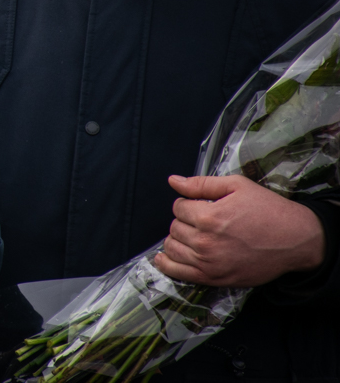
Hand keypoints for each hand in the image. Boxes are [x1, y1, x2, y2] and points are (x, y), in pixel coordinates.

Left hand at [153, 174, 324, 286]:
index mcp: (209, 216)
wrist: (295, 240)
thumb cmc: (268, 211)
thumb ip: (201, 184)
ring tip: (190, 235)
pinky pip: (178, 273)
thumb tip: (173, 181)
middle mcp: (205, 242)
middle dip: (184, 221)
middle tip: (201, 220)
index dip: (186, 203)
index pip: (178, 207)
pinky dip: (167, 265)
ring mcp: (208, 263)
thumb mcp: (237, 186)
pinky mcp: (214, 278)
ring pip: (172, 249)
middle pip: (174, 228)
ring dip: (176, 240)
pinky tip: (164, 258)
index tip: (198, 205)